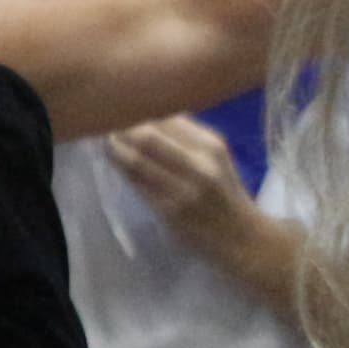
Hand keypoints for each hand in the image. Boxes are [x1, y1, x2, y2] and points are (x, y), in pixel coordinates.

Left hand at [106, 114, 267, 267]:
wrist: (242, 238)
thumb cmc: (224, 194)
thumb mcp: (216, 158)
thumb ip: (187, 137)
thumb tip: (147, 112)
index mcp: (212, 146)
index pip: (167, 117)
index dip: (139, 111)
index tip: (123, 108)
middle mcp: (200, 165)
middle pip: (148, 136)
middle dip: (122, 128)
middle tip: (105, 124)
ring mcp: (184, 190)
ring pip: (137, 160)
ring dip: (115, 149)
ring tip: (106, 142)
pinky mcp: (170, 211)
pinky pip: (137, 185)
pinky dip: (122, 170)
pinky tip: (116, 163)